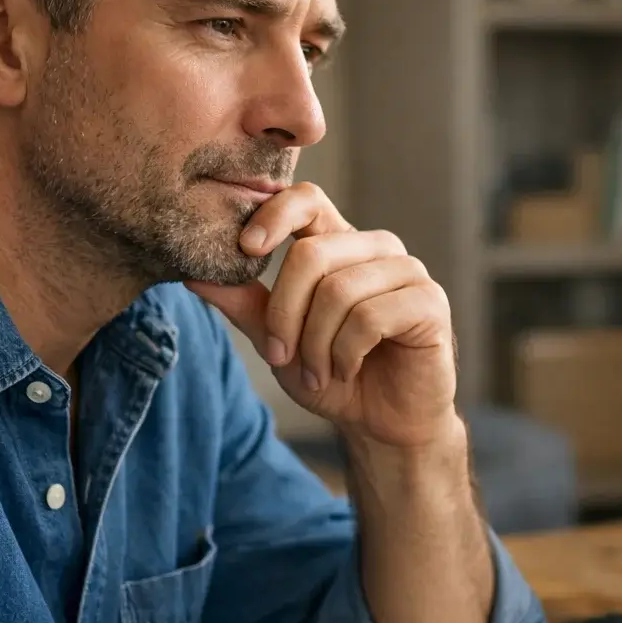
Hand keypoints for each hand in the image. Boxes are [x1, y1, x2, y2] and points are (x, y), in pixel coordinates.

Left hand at [185, 183, 458, 449]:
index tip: (245, 250)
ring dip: (316, 344)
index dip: (274, 214)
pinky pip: (370, 317)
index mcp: (340, 244)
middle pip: (312, 254)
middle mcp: (377, 249)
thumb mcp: (276, 339)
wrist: (382, 424)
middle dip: (285, 314)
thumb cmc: (333, 376)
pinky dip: (346, 353)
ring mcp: (408, 272)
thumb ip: (243, 303)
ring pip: (339, 290)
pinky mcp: (429, 303)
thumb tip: (191, 273)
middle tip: (281, 357)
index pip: (308, 199)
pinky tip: (348, 370)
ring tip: (319, 373)